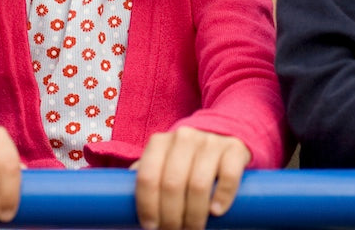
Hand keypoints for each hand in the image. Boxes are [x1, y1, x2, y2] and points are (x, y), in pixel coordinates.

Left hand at [133, 127, 250, 229]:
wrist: (222, 134)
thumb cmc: (185, 158)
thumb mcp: (163, 160)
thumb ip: (147, 174)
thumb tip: (120, 201)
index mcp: (159, 142)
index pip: (147, 176)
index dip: (147, 206)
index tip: (150, 226)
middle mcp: (184, 137)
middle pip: (172, 184)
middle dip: (171, 217)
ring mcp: (210, 142)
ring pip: (199, 184)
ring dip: (194, 215)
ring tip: (193, 229)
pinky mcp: (234, 149)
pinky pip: (228, 176)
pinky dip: (222, 197)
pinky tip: (216, 212)